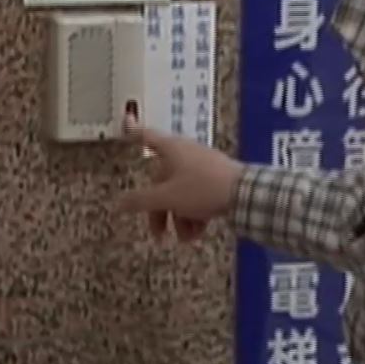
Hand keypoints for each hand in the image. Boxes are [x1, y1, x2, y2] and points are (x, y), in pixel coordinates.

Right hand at [119, 119, 243, 242]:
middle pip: (163, 179)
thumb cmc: (204, 188)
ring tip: (186, 237)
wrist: (245, 194)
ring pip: (182, 191)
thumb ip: (141, 201)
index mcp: (171, 149)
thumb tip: (119, 203)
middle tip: (159, 232)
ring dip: (180, 217)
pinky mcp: (217, 178)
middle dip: (161, 209)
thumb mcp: (167, 198)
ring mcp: (203, 165)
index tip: (126, 126)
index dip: (133, 132)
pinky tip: (198, 232)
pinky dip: (196, 213)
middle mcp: (186, 152)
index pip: (146, 137)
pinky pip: (199, 195)